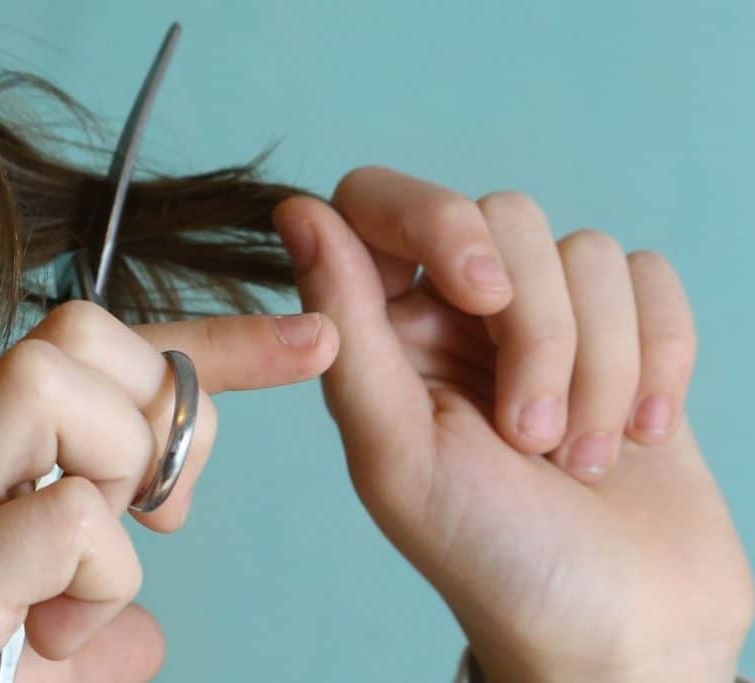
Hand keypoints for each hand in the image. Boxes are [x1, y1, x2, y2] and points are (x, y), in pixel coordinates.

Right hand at [0, 301, 337, 681]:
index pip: (102, 359)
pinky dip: (95, 580)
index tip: (307, 342)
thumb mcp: (21, 641)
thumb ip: (86, 619)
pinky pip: (61, 517)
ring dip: (113, 476)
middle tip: (153, 517)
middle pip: (75, 334)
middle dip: (154, 404)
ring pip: (50, 385)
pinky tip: (55, 637)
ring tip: (81, 584)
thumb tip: (148, 636)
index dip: (217, 344)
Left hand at [274, 167, 753, 682]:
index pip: (380, 200)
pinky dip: (660, 359)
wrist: (613, 628)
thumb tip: (298, 211)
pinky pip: (652, 277)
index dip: (436, 221)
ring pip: (588, 251)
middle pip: (506, 216)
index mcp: (386, 332)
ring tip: (582, 460)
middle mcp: (461, 312)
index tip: (480, 295)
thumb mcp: (397, 453)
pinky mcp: (632, 333)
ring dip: (600, 367)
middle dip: (538, 334)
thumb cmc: (488, 554)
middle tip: (531, 440)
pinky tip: (645, 436)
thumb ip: (347, 330)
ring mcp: (550, 318)